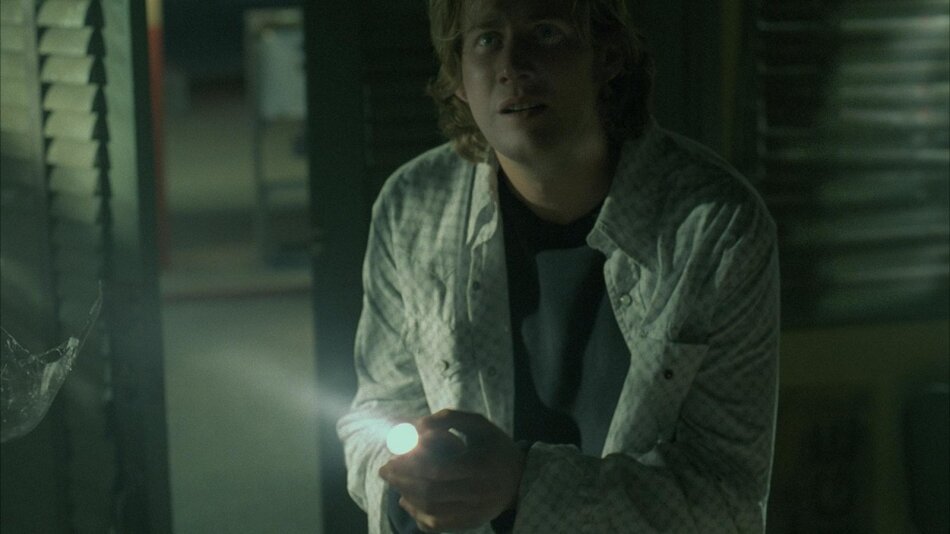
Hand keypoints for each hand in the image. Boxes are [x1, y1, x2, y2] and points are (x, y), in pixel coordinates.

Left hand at [379, 409, 524, 532]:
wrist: (521, 479)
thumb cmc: (495, 447)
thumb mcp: (479, 425)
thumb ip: (449, 419)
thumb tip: (416, 426)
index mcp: (481, 466)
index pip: (438, 469)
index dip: (412, 463)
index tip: (395, 454)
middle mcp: (478, 492)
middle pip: (430, 491)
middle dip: (402, 480)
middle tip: (385, 469)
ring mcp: (474, 511)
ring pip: (431, 509)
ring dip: (406, 495)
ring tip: (392, 481)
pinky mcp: (469, 523)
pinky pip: (437, 524)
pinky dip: (416, 514)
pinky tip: (405, 500)